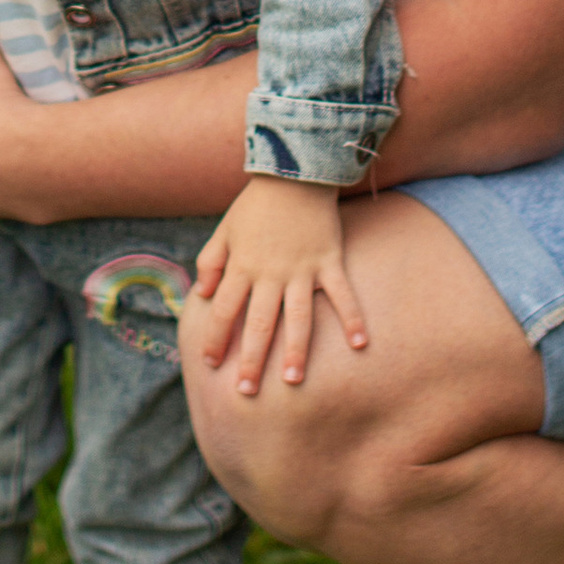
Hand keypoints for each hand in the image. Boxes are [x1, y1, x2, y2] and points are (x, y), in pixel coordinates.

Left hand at [193, 176, 367, 393]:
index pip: (225, 310)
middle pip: (258, 323)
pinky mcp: (329, 262)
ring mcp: (302, 270)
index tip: (212, 364)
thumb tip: (203, 295)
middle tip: (245, 391)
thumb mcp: (225, 229)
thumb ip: (211, 261)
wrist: (294, 171)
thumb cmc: (256, 204)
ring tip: (292, 380)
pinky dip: (352, 318)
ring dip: (295, 350)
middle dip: (251, 358)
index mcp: (242, 266)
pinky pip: (342, 295)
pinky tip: (360, 345)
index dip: (216, 338)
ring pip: (298, 317)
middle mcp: (270, 274)